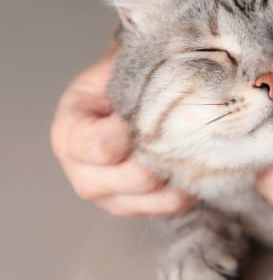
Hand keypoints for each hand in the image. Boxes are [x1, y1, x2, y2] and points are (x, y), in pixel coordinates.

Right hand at [51, 48, 194, 217]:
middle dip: (165, 152)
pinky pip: (173, 208)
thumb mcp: (116, 71)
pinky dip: (190, 187)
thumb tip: (167, 70)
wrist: (120, 111)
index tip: (156, 110)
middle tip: (187, 128)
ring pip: (159, 199)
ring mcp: (111, 199)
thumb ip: (131, 71)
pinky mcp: (137, 210)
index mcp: (69, 136)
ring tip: (196, 146)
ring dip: (183, 172)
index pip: (101, 145)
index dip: (133, 130)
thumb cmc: (118, 89)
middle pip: (135, 178)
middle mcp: (84, 175)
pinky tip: (194, 163)